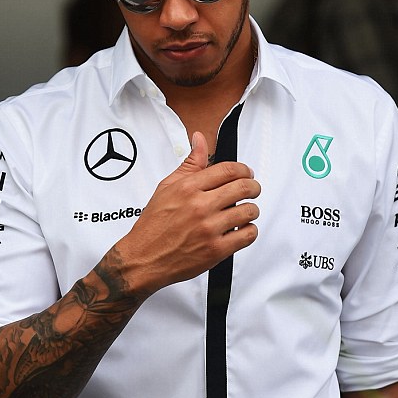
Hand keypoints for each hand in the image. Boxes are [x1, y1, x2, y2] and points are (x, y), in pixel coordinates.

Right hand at [116, 131, 260, 296]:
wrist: (143, 258)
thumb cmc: (154, 225)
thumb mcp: (167, 187)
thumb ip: (190, 163)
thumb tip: (199, 139)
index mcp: (189, 187)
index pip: (228, 170)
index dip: (244, 170)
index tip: (247, 173)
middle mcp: (200, 206)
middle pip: (244, 187)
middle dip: (253, 187)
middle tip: (252, 189)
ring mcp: (209, 228)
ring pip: (249, 211)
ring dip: (252, 210)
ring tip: (245, 211)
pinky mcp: (216, 250)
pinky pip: (247, 235)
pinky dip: (249, 231)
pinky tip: (240, 229)